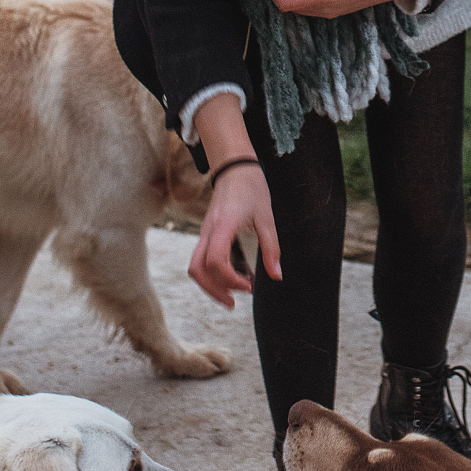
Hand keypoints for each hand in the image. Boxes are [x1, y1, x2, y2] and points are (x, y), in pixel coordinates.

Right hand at [188, 162, 280, 308]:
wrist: (235, 168)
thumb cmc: (252, 188)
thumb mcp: (267, 217)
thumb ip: (271, 247)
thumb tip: (276, 275)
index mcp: (223, 226)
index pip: (216, 261)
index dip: (230, 280)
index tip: (249, 286)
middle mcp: (208, 231)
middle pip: (197, 269)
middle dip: (214, 290)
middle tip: (234, 303)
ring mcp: (204, 233)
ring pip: (195, 267)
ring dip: (209, 285)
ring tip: (230, 296)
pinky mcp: (205, 234)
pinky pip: (200, 260)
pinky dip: (210, 275)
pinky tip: (229, 279)